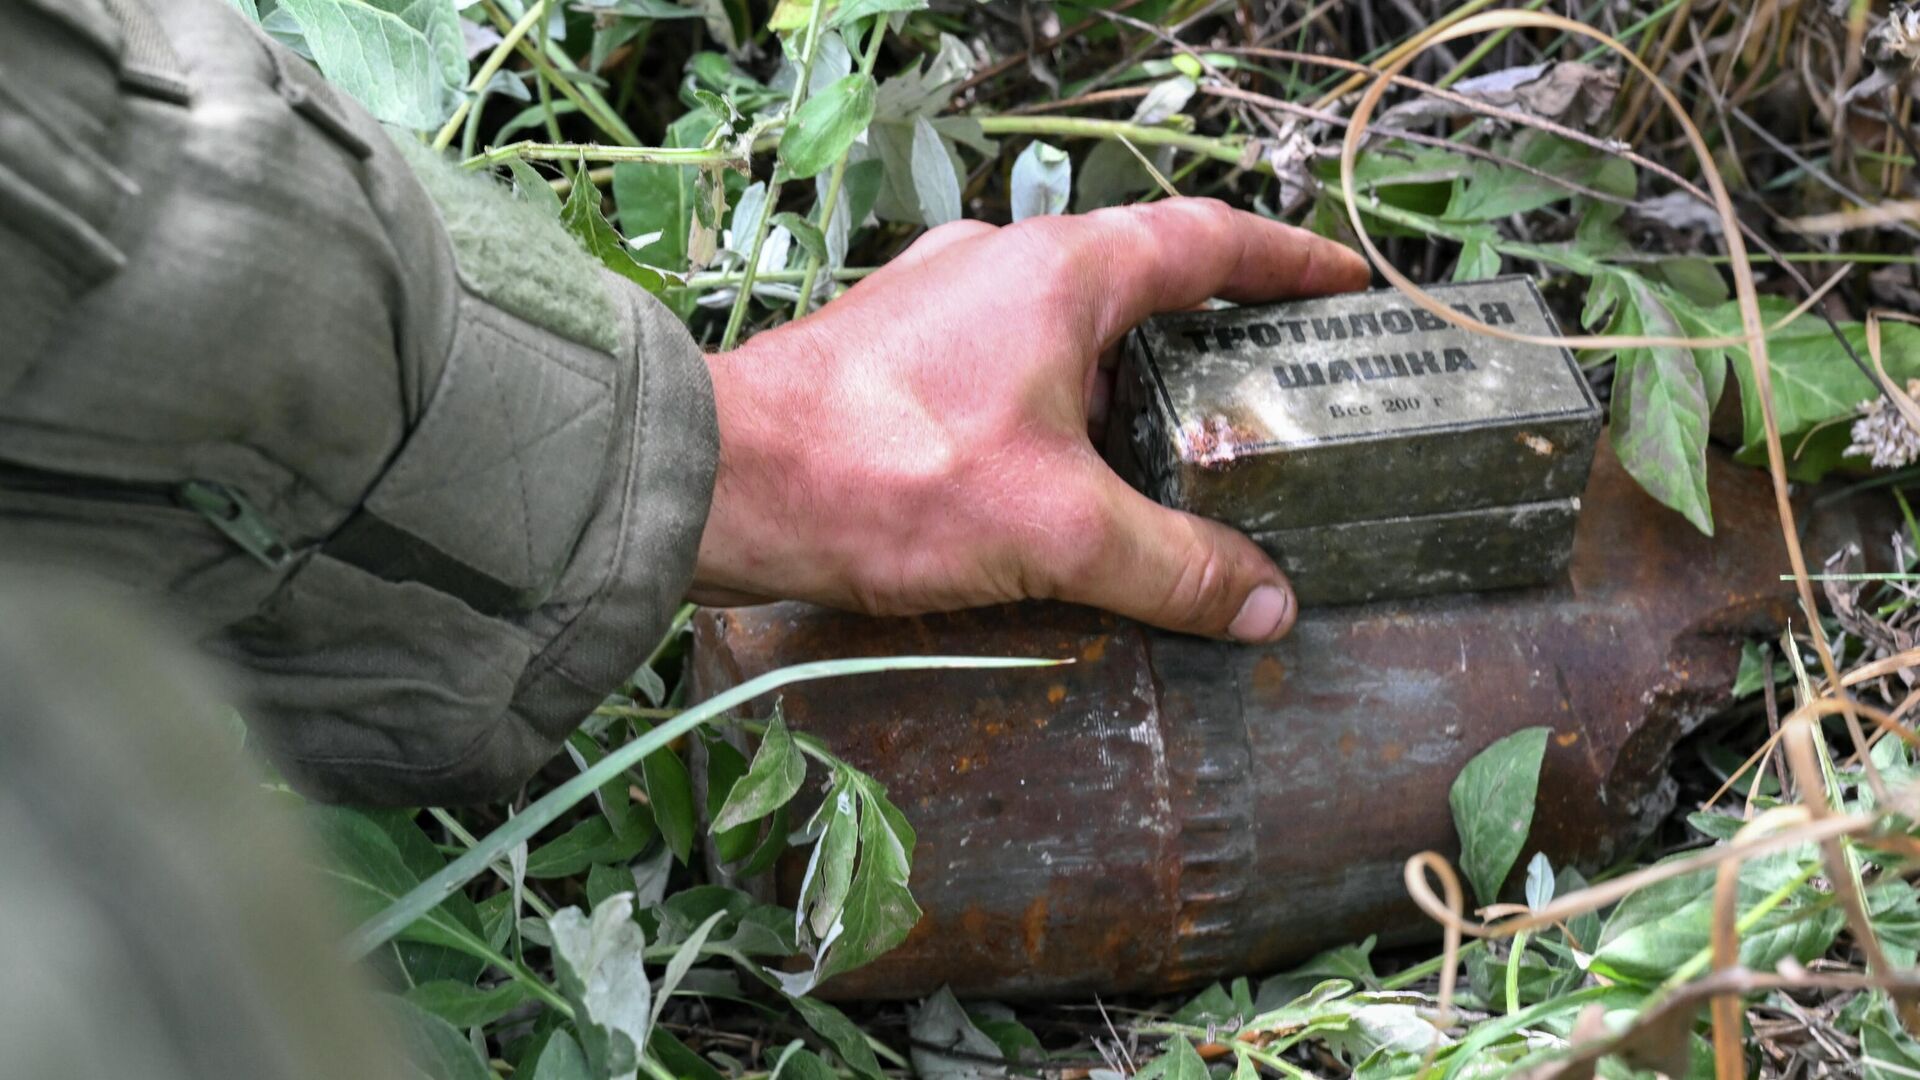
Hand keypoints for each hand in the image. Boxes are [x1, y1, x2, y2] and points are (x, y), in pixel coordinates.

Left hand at [691, 197, 1369, 641]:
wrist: (717, 481)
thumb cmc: (884, 473)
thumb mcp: (1056, 527)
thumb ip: (1171, 564)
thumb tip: (1265, 602)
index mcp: (1062, 270)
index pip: (1206, 241)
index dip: (1286, 262)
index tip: (1344, 283)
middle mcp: (1002, 264)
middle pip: (1139, 283)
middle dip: (1209, 335)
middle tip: (1270, 390)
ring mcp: (940, 304)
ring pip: (1067, 330)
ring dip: (1127, 381)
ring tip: (1178, 452)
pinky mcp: (894, 355)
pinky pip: (1008, 367)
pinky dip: (1058, 408)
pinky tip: (1065, 480)